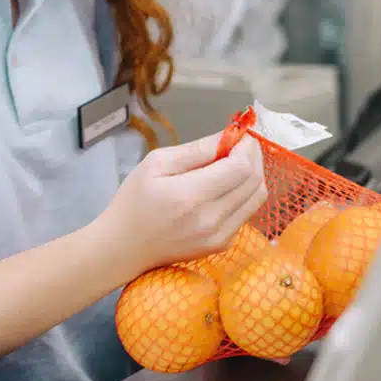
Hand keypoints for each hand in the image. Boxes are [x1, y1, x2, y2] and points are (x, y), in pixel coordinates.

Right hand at [91, 133, 267, 278]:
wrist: (124, 247)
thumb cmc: (134, 201)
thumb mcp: (156, 163)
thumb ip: (196, 150)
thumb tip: (227, 137)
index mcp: (191, 196)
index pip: (241, 168)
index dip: (247, 146)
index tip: (239, 134)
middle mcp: (211, 219)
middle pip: (254, 182)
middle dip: (253, 156)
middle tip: (240, 144)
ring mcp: (219, 236)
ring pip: (257, 198)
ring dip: (253, 175)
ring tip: (234, 162)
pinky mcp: (222, 244)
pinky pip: (246, 213)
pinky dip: (244, 194)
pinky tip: (226, 186)